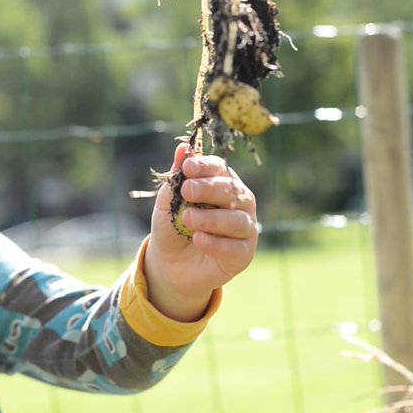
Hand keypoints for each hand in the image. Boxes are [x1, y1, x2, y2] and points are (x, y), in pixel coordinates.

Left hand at [145, 143, 258, 320]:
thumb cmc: (172, 227)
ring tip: (187, 219)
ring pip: (236, 219)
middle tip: (187, 191)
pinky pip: (235, 247)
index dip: (206, 166)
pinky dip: (216, 243)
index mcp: (223, 184)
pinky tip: (198, 239)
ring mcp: (245, 228)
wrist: (170, 264)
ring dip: (211, 218)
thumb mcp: (168, 202)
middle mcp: (240, 202)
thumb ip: (176, 177)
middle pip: (232, 191)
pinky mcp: (244, 254)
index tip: (188, 167)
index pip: (220, 168)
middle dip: (209, 189)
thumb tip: (182, 148)